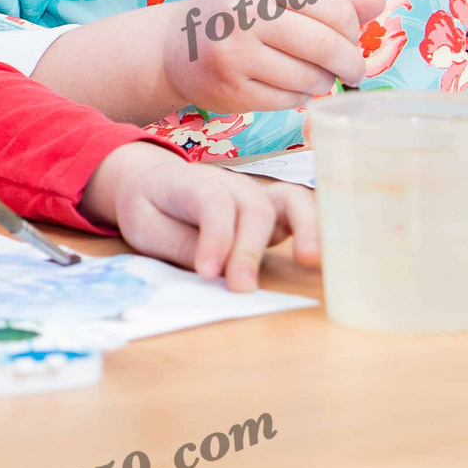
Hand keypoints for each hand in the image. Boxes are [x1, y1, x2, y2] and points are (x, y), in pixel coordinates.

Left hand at [79, 142, 316, 292]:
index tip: (208, 273)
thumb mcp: (145, 228)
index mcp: (191, 182)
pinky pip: (299, 211)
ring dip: (304, 227)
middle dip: (250, 250)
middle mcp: (230, 184)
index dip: (215, 237)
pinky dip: (315, 226)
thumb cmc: (147, 206)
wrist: (150, 179)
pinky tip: (322, 252)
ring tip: (311, 259)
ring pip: (288, 199)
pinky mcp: (270, 209)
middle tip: (241, 288)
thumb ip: (180, 245)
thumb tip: (215, 270)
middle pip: (252, 207)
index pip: (213, 202)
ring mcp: (255, 193)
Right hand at [163, 0, 387, 113]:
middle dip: (351, 63)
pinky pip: (288, 100)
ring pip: (310, 78)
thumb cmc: (237, 15)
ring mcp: (235, 53)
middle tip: (355, 71)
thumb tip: (379, 0)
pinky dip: (300, 97)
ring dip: (324, 82)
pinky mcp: (231, 89)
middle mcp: (246, 13)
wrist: (176, 46)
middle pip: (326, 46)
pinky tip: (290, 87)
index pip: (334, 7)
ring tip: (317, 77)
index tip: (351, 39)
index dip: (352, 29)